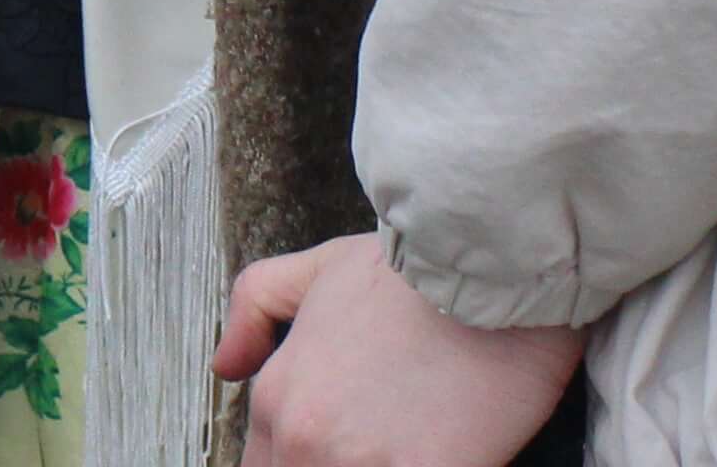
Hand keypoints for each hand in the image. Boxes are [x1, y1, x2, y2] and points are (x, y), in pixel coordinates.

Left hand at [214, 235, 582, 466]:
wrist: (490, 270)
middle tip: (372, 445)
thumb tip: (226, 366)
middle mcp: (306, 440)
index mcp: (277, 399)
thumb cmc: (411, 271)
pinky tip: (442, 455)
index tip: (336, 447)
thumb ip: (255, 311)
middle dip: (326, 466)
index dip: (295, 460)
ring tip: (401, 448)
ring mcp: (361, 465)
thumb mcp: (315, 269)